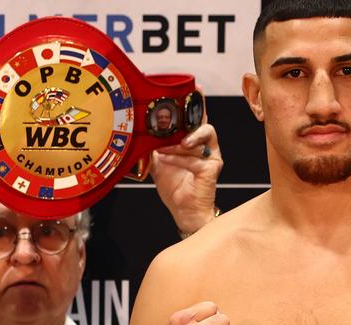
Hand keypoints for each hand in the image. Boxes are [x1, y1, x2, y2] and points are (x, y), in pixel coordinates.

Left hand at [151, 90, 222, 233]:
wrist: (184, 210)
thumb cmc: (175, 188)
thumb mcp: (158, 163)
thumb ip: (153, 148)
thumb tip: (139, 134)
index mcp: (193, 141)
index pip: (197, 117)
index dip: (197, 102)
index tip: (195, 88)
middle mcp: (205, 146)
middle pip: (203, 122)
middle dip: (194, 114)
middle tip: (179, 113)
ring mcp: (211, 156)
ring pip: (203, 137)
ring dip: (181, 140)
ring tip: (166, 146)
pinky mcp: (211, 169)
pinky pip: (195, 159)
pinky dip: (178, 159)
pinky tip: (166, 160)